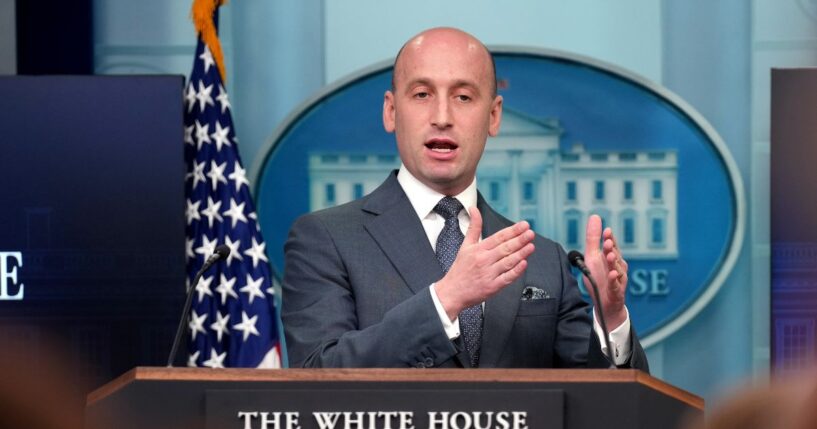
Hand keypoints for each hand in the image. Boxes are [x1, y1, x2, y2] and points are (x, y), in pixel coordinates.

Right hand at [435, 207, 535, 319]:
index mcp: (478, 249)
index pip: (498, 237)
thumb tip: (474, 209)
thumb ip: (474, 227)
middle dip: (519, 239)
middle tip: (530, 233)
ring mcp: (488, 274)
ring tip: (531, 246)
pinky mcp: (492, 287)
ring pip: (508, 262)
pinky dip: (516, 271)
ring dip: (521, 253)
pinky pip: (507, 278)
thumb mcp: (465, 245)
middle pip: (505, 248)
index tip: (524, 225)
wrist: (452, 292)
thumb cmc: (460, 269)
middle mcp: (484, 260)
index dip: (512, 230)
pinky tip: (524, 264)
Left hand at [583, 214, 627, 329]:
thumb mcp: (593, 256)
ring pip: (616, 269)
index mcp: (611, 258)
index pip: (612, 246)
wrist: (605, 303)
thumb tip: (595, 217)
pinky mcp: (616, 292)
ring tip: (609, 255)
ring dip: (613, 262)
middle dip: (611, 249)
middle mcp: (617, 267)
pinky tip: (612, 274)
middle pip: (615, 256)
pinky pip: (615, 285)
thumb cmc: (599, 277)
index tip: (606, 231)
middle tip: (607, 242)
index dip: (610, 238)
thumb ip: (593, 238)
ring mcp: (618, 279)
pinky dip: (613, 280)